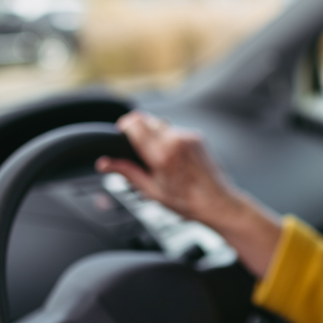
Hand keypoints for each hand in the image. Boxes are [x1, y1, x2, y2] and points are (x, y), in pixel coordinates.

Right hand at [97, 111, 282, 277]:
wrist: (218, 203)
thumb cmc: (187, 202)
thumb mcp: (152, 190)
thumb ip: (127, 172)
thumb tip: (104, 164)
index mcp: (162, 154)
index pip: (135, 123)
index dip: (124, 126)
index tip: (120, 134)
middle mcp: (176, 140)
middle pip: (146, 119)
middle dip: (137, 130)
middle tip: (137, 149)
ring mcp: (188, 137)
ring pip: (161, 125)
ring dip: (154, 135)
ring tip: (158, 158)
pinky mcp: (197, 137)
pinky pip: (175, 131)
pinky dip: (169, 140)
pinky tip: (173, 159)